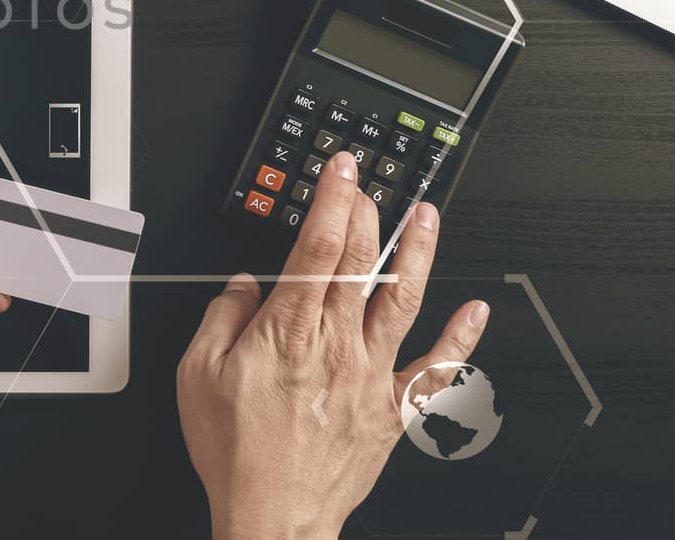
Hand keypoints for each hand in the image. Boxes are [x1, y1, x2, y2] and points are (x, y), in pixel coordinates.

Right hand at [176, 152, 489, 539]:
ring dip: (420, 252)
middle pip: (362, 262)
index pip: (317, 247)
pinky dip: (461, 339)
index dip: (332, 199)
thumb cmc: (237, 454)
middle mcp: (335, 346)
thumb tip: (241, 285)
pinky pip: (436, 371)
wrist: (272, 516)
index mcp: (287, 332)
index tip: (341, 170)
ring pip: (404, 299)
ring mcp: (369, 376)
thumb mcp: (196, 376)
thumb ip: (220, 319)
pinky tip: (478, 310)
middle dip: (367, 212)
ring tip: (427, 217)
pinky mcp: (393, 410)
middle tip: (369, 183)